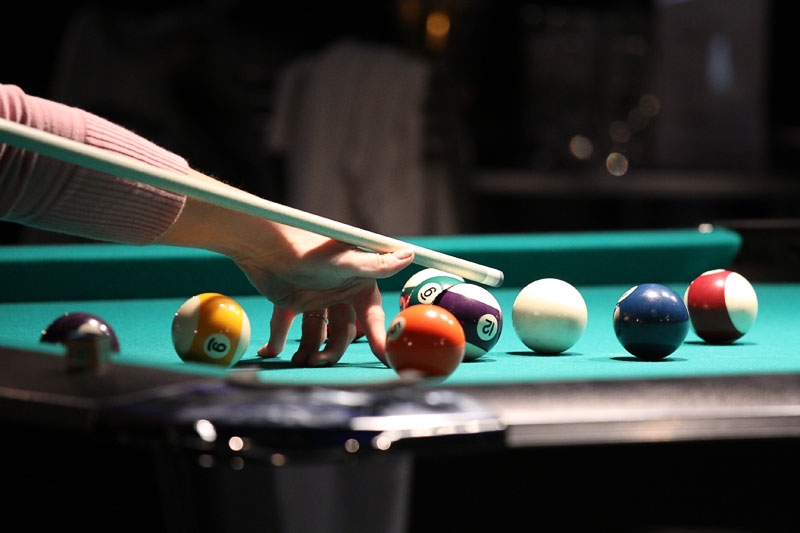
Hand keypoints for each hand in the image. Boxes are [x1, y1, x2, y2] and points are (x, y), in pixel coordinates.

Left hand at [231, 225, 413, 365]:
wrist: (264, 244)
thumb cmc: (308, 250)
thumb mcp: (346, 260)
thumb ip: (377, 264)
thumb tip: (410, 255)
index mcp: (355, 282)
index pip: (371, 315)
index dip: (377, 336)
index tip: (383, 358)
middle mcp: (336, 292)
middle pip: (341, 330)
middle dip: (331, 349)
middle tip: (317, 361)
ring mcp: (313, 298)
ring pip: (316, 332)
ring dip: (308, 349)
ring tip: (299, 361)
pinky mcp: (289, 302)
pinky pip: (285, 326)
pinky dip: (277, 341)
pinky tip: (269, 352)